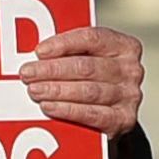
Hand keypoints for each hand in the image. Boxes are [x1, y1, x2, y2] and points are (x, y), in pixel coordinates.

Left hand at [21, 21, 143, 133]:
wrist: (113, 116)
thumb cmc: (94, 80)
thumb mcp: (90, 59)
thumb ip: (70, 51)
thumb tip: (35, 52)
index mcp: (125, 46)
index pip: (92, 38)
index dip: (63, 43)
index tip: (39, 51)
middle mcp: (131, 70)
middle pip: (86, 66)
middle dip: (52, 70)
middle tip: (27, 74)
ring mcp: (130, 96)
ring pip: (87, 91)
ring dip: (55, 90)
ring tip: (34, 90)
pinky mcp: (123, 121)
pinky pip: (91, 114)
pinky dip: (67, 110)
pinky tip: (49, 106)